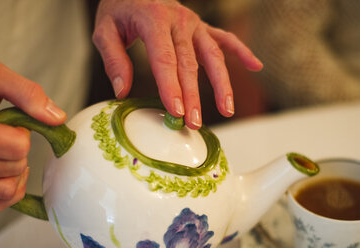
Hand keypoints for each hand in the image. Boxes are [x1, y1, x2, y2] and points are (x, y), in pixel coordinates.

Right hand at [0, 57, 65, 212]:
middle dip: (18, 149)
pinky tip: (2, 168)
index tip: (6, 121)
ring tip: (0, 148)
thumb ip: (29, 94)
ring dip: (15, 169)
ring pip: (10, 189)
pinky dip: (8, 189)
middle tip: (0, 132)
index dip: (22, 132)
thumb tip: (58, 119)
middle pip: (17, 168)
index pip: (20, 148)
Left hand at [92, 0, 262, 128]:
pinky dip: (241, 52)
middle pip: (190, 63)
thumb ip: (112, 59)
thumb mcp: (103, 28)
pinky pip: (224, 39)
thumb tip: (122, 91)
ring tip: (227, 110)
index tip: (175, 111)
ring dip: (221, 84)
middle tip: (193, 123)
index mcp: (154, 19)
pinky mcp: (201, 27)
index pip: (164, 59)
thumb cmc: (120, 8)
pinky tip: (256, 66)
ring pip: (213, 55)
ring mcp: (194, 23)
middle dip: (193, 96)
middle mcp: (179, 20)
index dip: (171, 87)